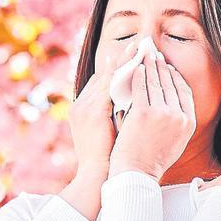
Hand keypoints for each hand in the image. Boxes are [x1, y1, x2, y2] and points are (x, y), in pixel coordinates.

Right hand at [68, 39, 140, 177]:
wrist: (96, 176)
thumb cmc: (106, 160)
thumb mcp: (108, 134)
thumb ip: (116, 117)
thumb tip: (134, 107)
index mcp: (83, 109)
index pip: (101, 81)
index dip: (117, 68)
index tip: (132, 56)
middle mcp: (81, 104)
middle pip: (102, 74)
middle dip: (121, 58)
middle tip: (138, 43)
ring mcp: (85, 107)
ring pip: (106, 76)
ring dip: (123, 60)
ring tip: (139, 47)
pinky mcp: (92, 112)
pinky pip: (109, 86)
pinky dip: (123, 75)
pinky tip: (138, 66)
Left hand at [108, 48, 196, 179]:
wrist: (136, 174)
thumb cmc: (151, 160)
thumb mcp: (174, 142)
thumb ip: (177, 123)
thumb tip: (175, 109)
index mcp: (188, 122)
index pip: (184, 92)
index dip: (175, 77)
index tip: (168, 67)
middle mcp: (179, 116)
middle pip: (170, 83)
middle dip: (161, 66)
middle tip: (154, 53)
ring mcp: (162, 114)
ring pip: (155, 82)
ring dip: (149, 65)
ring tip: (144, 55)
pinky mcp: (143, 113)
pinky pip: (140, 88)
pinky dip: (137, 75)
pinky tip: (134, 67)